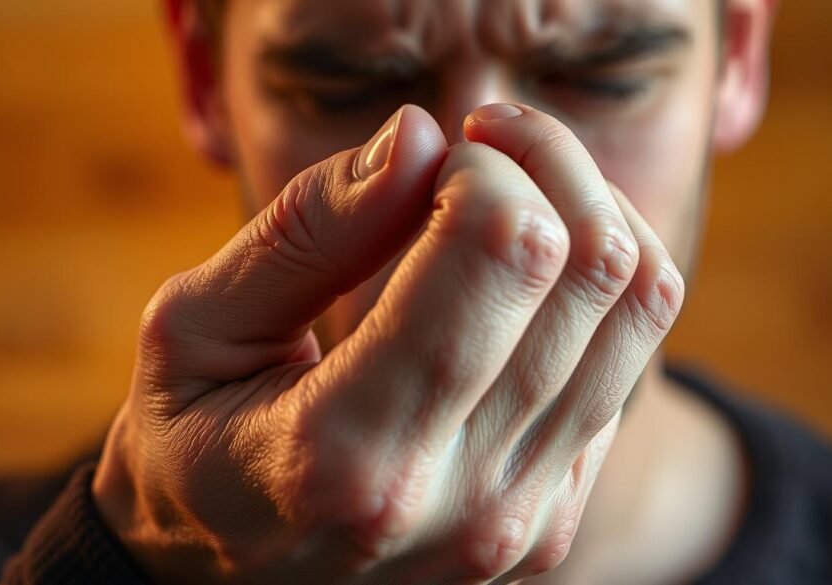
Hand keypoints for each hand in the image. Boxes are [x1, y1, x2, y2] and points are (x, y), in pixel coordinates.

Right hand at [92, 103, 682, 583]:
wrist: (227, 583)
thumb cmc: (191, 444)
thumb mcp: (194, 328)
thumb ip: (304, 232)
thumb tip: (418, 137)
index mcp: (345, 452)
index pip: (503, 247)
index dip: (478, 165)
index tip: (420, 165)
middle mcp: (460, 500)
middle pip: (590, 265)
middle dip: (545, 163)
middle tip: (474, 146)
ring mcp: (521, 522)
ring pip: (640, 306)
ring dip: (588, 209)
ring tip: (505, 194)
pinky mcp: (552, 520)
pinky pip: (630, 359)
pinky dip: (593, 281)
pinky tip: (515, 273)